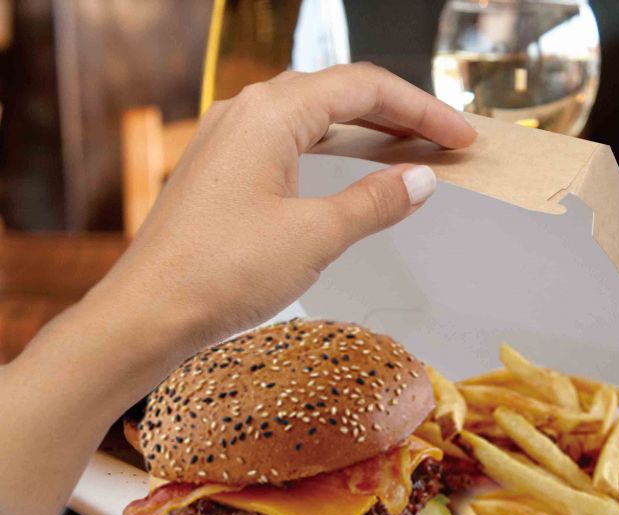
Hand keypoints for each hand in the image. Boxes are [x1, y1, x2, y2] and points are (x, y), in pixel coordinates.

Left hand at [0, 65, 473, 514]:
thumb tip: (422, 178)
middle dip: (398, 116)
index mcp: (270, 111)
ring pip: (312, 122)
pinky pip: (289, 148)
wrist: (148, 315)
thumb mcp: (315, 236)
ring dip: (365, 135)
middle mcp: (245, 113)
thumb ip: (374, 201)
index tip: (462, 137)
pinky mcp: (222, 175)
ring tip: (409, 153)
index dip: (422, 109)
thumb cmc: (221, 273)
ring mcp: (228, 143)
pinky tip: (348, 175)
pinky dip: (330, 157)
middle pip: (339, 96)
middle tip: (445, 143)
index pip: (364, 88)